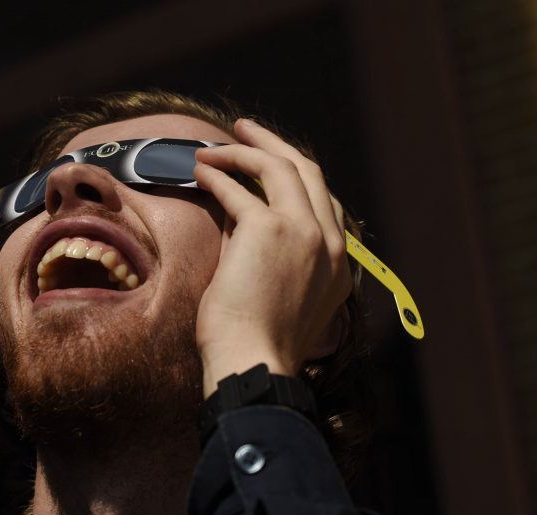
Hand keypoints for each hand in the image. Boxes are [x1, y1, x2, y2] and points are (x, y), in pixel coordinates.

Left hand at [193, 119, 351, 395]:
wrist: (252, 361)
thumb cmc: (254, 341)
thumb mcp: (275, 291)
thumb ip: (263, 250)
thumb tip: (234, 211)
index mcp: (338, 264)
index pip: (323, 203)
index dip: (292, 178)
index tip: (264, 166)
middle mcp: (329, 242)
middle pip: (309, 172)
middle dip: (274, 145)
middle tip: (245, 130)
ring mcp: (304, 232)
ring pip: (282, 166)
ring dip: (246, 149)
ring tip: (215, 145)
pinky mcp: (269, 229)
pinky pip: (240, 190)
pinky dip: (218, 175)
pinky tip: (199, 172)